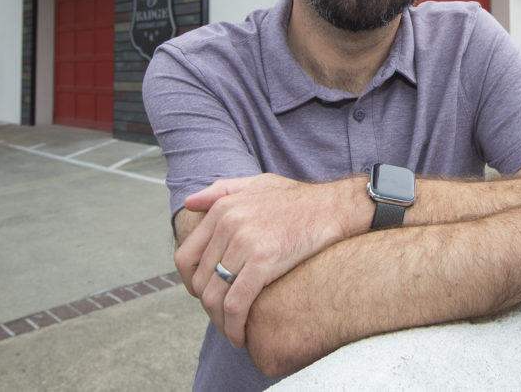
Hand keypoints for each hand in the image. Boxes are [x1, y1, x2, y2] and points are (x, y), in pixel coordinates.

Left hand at [174, 174, 359, 347]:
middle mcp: (228, 224)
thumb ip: (221, 191)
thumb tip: (190, 203)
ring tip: (230, 331)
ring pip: (214, 297)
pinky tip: (240, 336)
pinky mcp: (263, 262)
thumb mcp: (257, 184)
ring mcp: (244, 243)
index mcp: (222, 209)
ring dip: (218, 322)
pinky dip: (233, 326)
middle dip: (207, 306)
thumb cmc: (299, 199)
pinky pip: (236, 304)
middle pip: (199, 280)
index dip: (190, 283)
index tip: (204, 295)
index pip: (186, 257)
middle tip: (222, 316)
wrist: (334, 207)